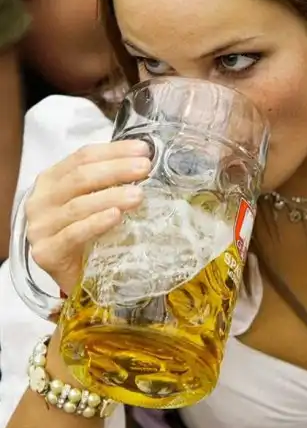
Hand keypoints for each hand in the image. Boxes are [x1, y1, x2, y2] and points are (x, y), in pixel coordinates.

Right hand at [25, 140, 150, 294]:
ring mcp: (41, 227)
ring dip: (111, 197)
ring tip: (138, 195)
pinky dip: (96, 223)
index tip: (143, 150)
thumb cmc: (87, 234)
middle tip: (144, 168)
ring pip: (78, 205)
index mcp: (52, 180)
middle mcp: (41, 200)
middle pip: (80, 177)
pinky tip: (115, 216)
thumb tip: (143, 162)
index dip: (114, 151)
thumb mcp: (94, 201)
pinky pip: (73, 234)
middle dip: (116, 170)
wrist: (75, 277)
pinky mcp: (47, 253)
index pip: (82, 157)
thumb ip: (108, 182)